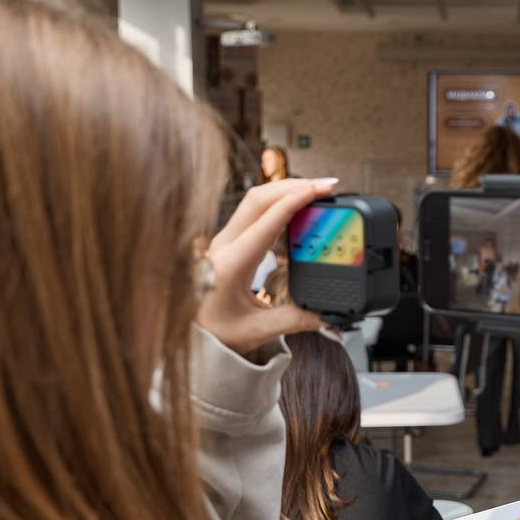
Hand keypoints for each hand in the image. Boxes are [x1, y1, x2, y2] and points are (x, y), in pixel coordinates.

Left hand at [197, 179, 335, 353]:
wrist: (190, 333)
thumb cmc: (215, 332)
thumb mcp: (259, 329)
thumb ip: (296, 320)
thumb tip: (328, 314)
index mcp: (231, 264)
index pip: (266, 223)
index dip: (293, 202)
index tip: (318, 191)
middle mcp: (224, 245)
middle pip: (259, 199)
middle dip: (294, 186)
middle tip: (327, 186)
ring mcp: (225, 239)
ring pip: (255, 199)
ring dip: (286, 189)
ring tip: (316, 189)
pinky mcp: (229, 240)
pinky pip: (254, 209)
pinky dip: (278, 199)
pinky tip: (296, 202)